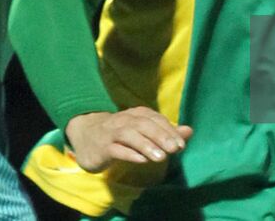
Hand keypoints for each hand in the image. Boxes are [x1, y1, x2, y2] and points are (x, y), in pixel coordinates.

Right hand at [64, 107, 193, 172]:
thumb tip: (189, 131)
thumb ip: (166, 132)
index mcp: (136, 114)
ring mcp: (112, 133)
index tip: (181, 144)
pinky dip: (129, 153)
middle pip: (144, 125)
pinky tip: (141, 160)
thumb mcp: (143, 131)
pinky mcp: (102, 147)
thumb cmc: (119, 135)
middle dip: (160, 136)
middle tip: (175, 149)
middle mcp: (124, 120)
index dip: (169, 130)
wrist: (85, 136)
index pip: (155, 119)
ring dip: (146, 145)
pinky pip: (116, 149)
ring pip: (129, 135)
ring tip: (161, 157)